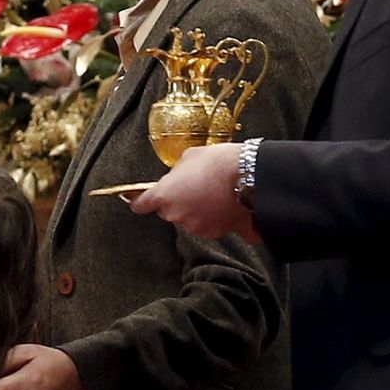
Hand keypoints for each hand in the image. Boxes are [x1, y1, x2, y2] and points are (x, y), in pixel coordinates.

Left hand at [131, 142, 257, 241]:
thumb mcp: (189, 157)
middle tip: (194, 186)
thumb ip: (177, 172)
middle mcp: (177, 215)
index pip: (141, 205)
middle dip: (178, 202)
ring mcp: (197, 226)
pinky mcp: (217, 232)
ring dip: (198, 210)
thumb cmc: (218, 163)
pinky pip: (212, 225)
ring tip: (213, 192)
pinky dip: (216, 217)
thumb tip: (178, 176)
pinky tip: (225, 203)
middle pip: (169, 212)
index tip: (139, 202)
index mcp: (165, 196)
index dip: (140, 202)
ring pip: (191, 219)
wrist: (250, 176)